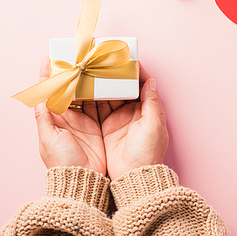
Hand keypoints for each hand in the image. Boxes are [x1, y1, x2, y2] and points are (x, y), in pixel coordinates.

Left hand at [34, 57, 106, 175]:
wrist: (83, 180)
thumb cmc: (61, 160)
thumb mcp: (49, 138)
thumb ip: (43, 115)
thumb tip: (37, 94)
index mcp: (53, 117)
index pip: (48, 91)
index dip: (48, 75)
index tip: (49, 58)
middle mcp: (67, 116)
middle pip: (67, 89)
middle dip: (70, 73)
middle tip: (75, 57)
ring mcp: (82, 119)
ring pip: (83, 93)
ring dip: (85, 80)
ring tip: (89, 64)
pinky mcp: (97, 124)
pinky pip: (98, 103)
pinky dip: (99, 92)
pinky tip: (102, 80)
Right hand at [100, 64, 167, 180]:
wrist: (133, 177)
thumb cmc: (148, 152)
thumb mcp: (152, 126)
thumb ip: (151, 103)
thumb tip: (151, 81)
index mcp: (147, 109)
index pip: (142, 85)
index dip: (135, 71)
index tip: (125, 58)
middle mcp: (132, 112)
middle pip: (122, 88)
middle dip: (113, 75)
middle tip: (102, 62)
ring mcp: (118, 119)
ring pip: (108, 95)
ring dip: (101, 85)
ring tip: (91, 71)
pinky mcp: (106, 126)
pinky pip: (97, 108)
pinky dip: (91, 98)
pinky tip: (84, 88)